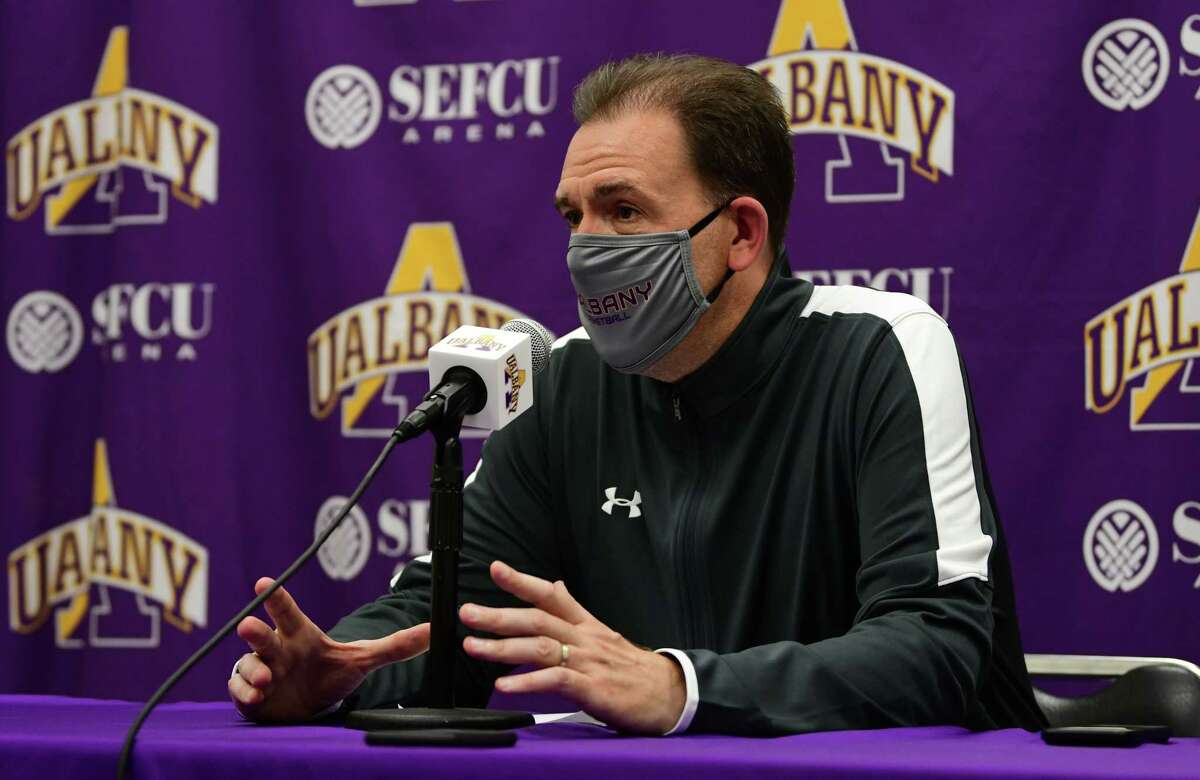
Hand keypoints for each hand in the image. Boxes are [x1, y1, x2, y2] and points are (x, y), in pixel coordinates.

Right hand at [227, 577, 429, 722]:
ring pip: (248, 663)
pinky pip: (238, 689)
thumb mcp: (363, 659)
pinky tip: (255, 697)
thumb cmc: (329, 673)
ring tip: (266, 681)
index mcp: (301, 635)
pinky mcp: (249, 693)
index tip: (264, 583)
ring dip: (253, 671)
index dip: (277, 597)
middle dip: (254, 630)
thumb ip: (396, 645)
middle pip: (262, 635)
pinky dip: (244, 693)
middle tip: (248, 626)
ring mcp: (261, 670)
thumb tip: (434, 631)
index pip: (289, 612)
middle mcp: (278, 648)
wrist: (309, 705)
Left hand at [460, 561, 685, 734]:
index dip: (523, 581)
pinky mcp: (592, 689)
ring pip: (540, 647)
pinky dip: (527, 682)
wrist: (671, 694)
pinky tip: (504, 685)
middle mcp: (585, 638)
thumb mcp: (604, 635)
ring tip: (473, 646)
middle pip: (537, 619)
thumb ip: (575, 614)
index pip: (552, 595)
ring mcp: (588, 663)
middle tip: (468, 612)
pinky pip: (555, 681)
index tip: (495, 568)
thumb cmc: (633, 670)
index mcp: (587, 624)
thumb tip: (555, 587)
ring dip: (503, 646)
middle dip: (499, 615)